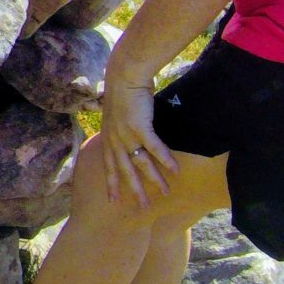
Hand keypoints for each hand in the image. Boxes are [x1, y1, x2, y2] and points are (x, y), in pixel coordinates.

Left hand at [99, 63, 177, 207]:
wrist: (125, 76)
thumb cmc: (124, 93)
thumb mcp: (117, 116)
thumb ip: (123, 131)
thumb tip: (132, 139)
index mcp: (108, 138)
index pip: (108, 165)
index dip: (111, 183)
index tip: (114, 200)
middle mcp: (115, 140)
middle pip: (125, 171)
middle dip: (134, 190)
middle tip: (143, 207)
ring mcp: (126, 134)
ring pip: (141, 163)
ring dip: (154, 178)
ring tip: (165, 192)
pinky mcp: (139, 127)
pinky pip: (154, 148)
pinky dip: (165, 159)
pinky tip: (175, 170)